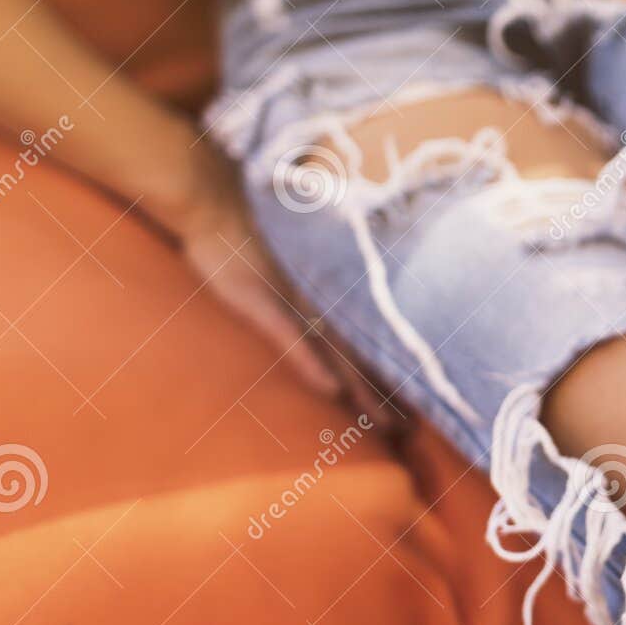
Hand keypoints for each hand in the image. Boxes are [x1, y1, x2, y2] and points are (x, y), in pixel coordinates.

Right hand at [176, 172, 393, 426]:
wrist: (215, 196)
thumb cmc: (249, 229)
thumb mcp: (285, 261)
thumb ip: (309, 291)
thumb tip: (332, 321)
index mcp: (329, 290)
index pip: (365, 339)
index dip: (387, 372)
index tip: (410, 404)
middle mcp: (321, 297)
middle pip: (361, 353)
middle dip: (384, 393)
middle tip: (408, 428)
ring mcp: (294, 300)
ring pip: (339, 352)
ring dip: (362, 389)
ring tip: (386, 424)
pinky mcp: (262, 302)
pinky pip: (293, 338)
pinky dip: (312, 363)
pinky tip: (332, 390)